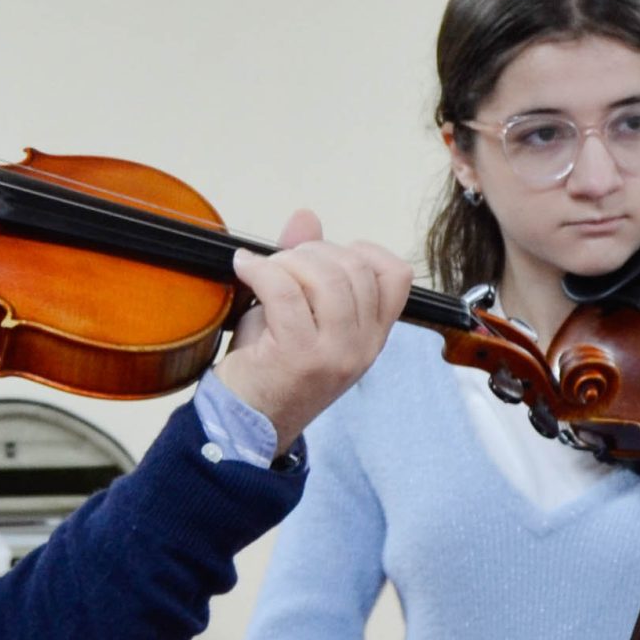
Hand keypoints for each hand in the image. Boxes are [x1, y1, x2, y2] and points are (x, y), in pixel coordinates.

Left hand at [216, 211, 411, 454]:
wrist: (245, 423)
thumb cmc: (272, 369)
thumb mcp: (300, 314)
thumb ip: (308, 266)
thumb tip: (307, 216)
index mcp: (372, 337)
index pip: (396, 275)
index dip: (361, 251)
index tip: (324, 259)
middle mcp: (363, 346)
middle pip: (355, 267)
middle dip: (312, 252)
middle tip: (281, 265)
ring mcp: (335, 353)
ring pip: (325, 276)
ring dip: (288, 261)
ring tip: (262, 272)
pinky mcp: (299, 355)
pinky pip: (284, 289)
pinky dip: (259, 269)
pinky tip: (243, 267)